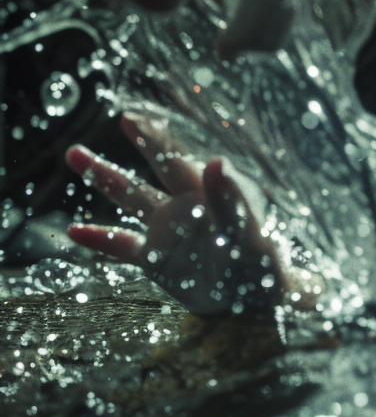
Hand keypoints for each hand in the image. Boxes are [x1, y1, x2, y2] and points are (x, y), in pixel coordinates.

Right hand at [65, 112, 318, 314]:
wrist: (257, 301)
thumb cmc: (261, 265)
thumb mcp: (246, 234)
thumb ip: (229, 201)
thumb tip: (217, 161)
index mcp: (206, 195)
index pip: (176, 160)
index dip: (155, 139)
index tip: (131, 118)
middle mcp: (184, 205)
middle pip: (155, 169)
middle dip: (140, 143)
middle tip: (123, 115)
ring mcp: (168, 231)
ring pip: (131, 198)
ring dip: (105, 177)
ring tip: (74, 154)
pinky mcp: (157, 259)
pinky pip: (122, 245)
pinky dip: (100, 239)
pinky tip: (72, 231)